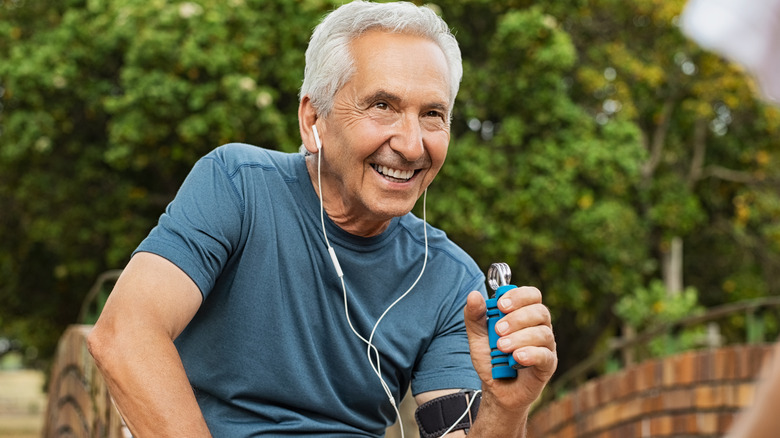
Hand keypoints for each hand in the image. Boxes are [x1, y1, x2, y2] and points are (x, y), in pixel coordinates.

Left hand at [463, 287, 556, 413]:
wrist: (496, 389)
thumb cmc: (491, 359)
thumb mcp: (477, 336)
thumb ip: (475, 316)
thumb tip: (474, 295)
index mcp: (525, 314)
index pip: (532, 295)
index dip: (518, 296)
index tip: (500, 305)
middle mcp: (539, 327)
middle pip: (539, 311)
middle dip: (517, 318)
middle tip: (498, 330)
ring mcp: (546, 346)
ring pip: (542, 333)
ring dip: (519, 338)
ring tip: (501, 347)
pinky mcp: (548, 365)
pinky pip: (545, 355)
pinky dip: (530, 354)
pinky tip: (516, 357)